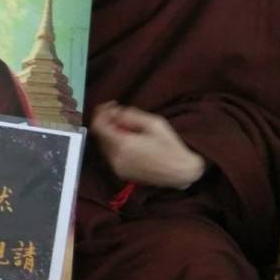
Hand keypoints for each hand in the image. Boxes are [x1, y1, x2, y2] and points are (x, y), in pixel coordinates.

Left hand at [89, 101, 205, 189]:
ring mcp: (117, 168)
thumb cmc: (170, 147)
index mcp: (123, 145)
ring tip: (126, 126)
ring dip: (110, 133)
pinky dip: (115, 145)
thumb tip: (115, 112)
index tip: (111, 106)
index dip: (101, 113)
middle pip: (100, 136)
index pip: (98, 126)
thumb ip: (131, 115)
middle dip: (107, 122)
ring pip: (104, 145)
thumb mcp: (154, 123)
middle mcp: (116, 159)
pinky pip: (111, 155)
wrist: (180, 172)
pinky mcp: (121, 174)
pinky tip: (128, 140)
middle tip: (118, 112)